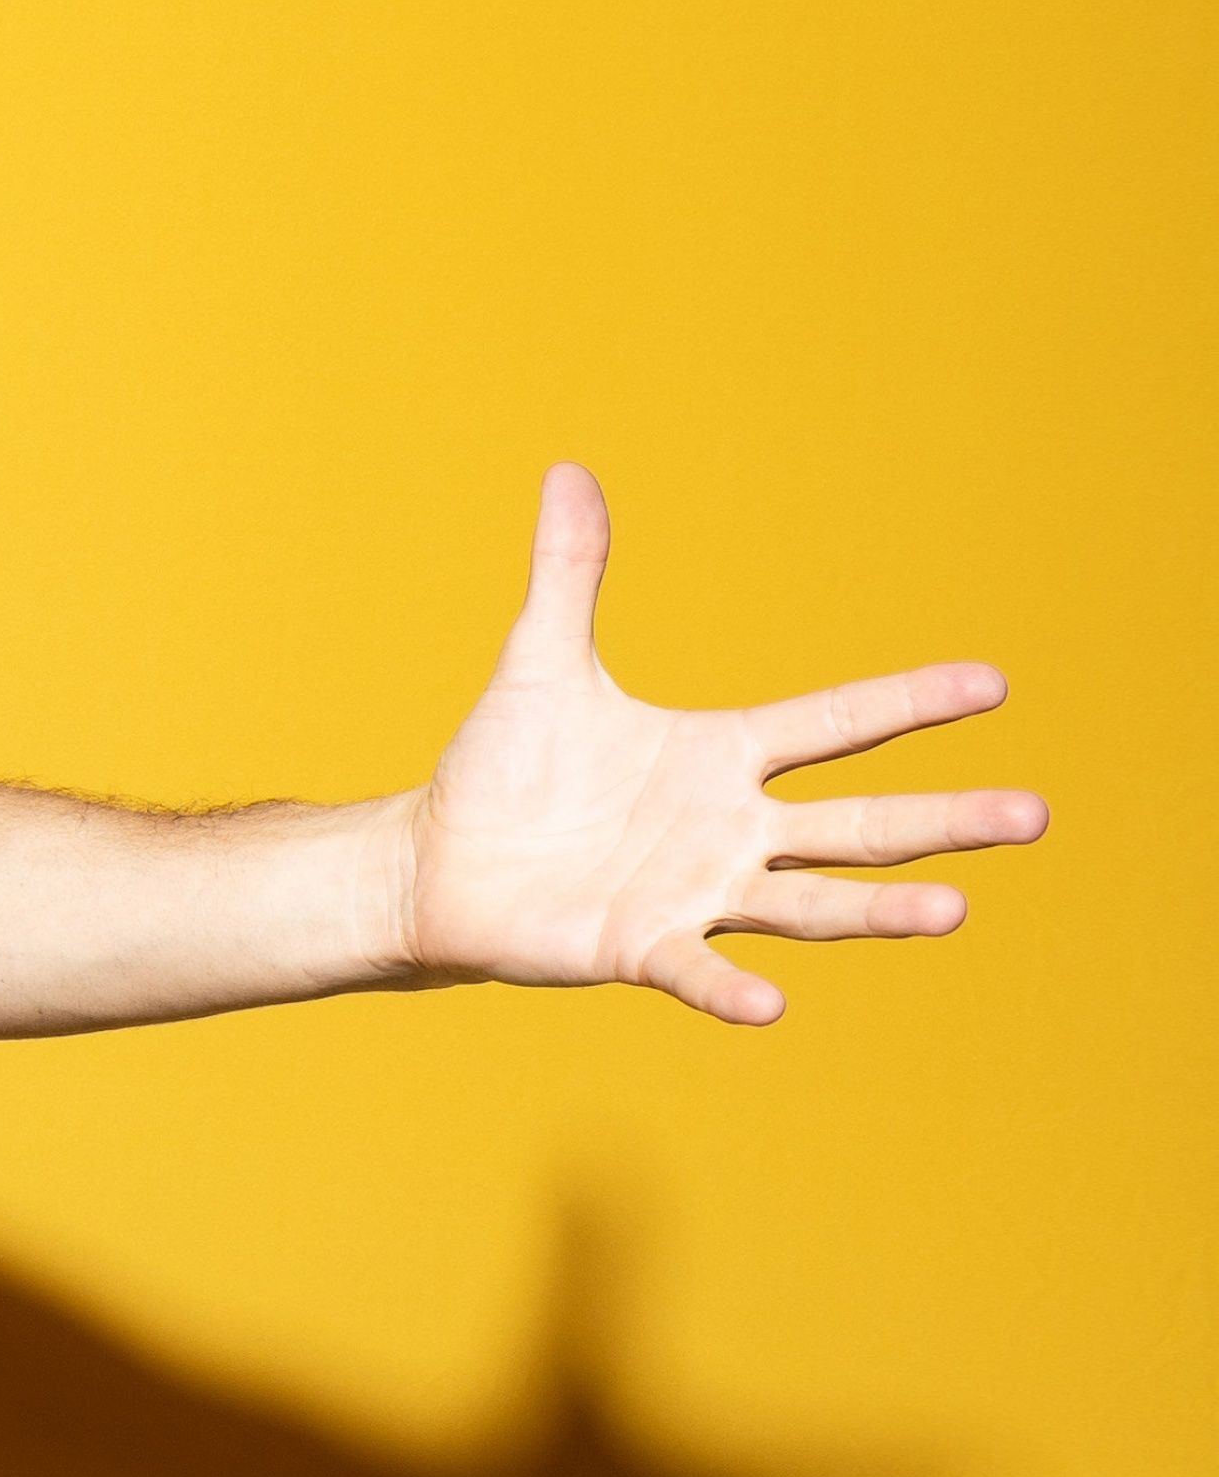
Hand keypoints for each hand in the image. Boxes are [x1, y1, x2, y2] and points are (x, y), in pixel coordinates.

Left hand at [405, 467, 1040, 1022]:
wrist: (440, 859)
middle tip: (1034, 813)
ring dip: (878, 910)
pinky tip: (771, 1007)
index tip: (993, 682)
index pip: (834, 723)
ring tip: (954, 908)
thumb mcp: (541, 661)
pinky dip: (729, 987)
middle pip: (857, 825)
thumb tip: (567, 469)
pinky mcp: (638, 946)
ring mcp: (693, 892)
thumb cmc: (507, 767)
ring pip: (807, 903)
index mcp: (721, 756)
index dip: (907, 701)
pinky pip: (696, 969)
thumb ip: (568, 574)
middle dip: (944, 820)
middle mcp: (729, 829)